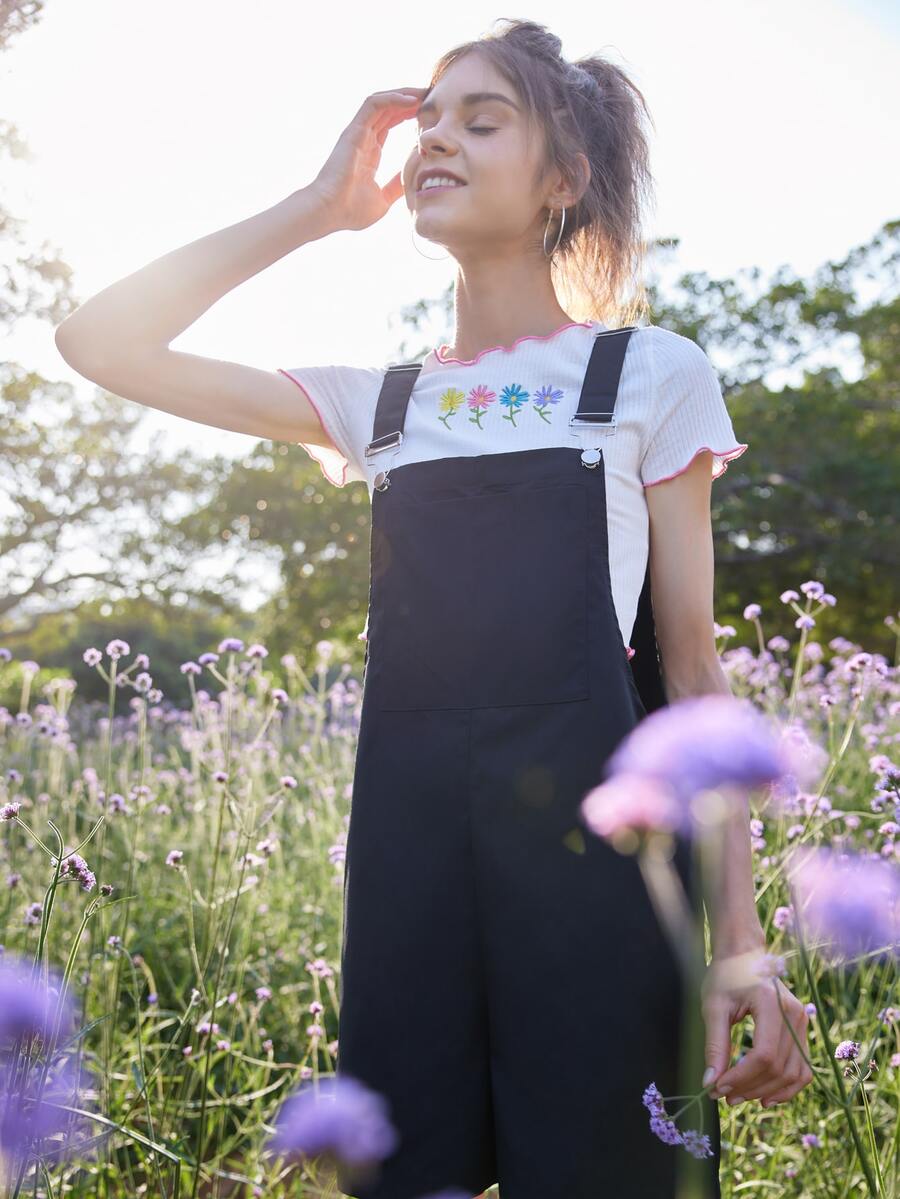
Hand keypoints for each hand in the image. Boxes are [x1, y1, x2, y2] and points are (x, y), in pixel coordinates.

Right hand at [310, 87, 428, 231]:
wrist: (329, 212)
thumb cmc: (350, 211)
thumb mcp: (382, 199)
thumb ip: (395, 186)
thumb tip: (411, 179)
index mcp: (370, 152)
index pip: (390, 123)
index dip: (408, 115)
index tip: (429, 113)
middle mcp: (363, 138)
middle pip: (388, 109)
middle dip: (410, 100)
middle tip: (432, 96)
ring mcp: (358, 132)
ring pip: (382, 101)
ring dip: (403, 94)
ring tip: (424, 93)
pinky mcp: (354, 130)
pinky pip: (374, 104)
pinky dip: (392, 98)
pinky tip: (410, 100)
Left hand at [700, 953, 814, 1107]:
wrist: (745, 955)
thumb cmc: (726, 976)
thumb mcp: (713, 1006)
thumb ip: (714, 1044)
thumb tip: (710, 1083)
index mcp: (771, 1003)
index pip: (764, 1055)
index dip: (742, 1077)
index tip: (717, 1087)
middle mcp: (794, 1014)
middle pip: (779, 1068)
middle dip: (750, 1088)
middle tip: (723, 1095)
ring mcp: (803, 1022)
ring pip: (793, 1073)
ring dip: (767, 1092)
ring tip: (739, 1097)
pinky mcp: (803, 1030)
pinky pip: (802, 1068)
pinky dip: (786, 1087)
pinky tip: (765, 1096)